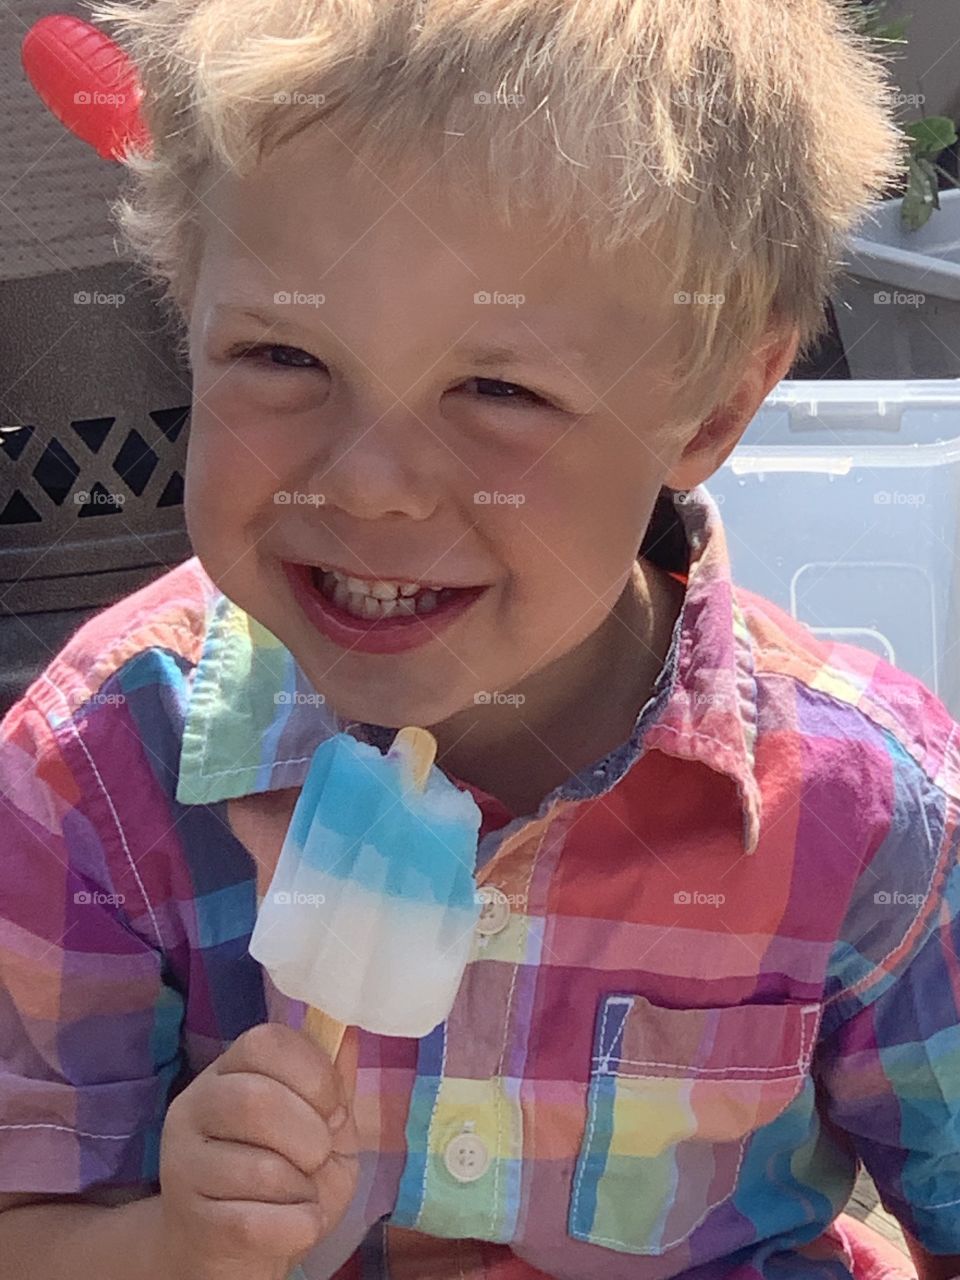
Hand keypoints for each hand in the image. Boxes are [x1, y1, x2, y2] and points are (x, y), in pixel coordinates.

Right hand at [156, 1021, 358, 1279]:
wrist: (237, 1249)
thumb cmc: (287, 1178)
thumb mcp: (321, 1123)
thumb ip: (334, 1082)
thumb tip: (348, 1032)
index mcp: (229, 1071)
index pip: (265, 1042)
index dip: (313, 1072)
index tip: (334, 1108)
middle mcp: (194, 1107)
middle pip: (257, 1100)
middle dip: (310, 1134)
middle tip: (317, 1156)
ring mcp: (183, 1165)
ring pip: (261, 1169)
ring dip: (302, 1188)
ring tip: (297, 1194)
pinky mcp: (189, 1222)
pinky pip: (255, 1223)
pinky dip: (295, 1227)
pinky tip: (291, 1224)